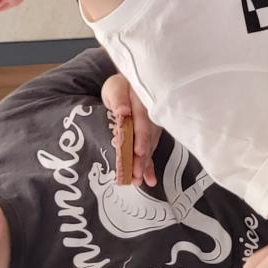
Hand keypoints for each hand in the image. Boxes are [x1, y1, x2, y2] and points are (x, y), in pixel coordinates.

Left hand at [102, 73, 161, 187]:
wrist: (129, 85)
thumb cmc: (120, 87)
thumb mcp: (115, 88)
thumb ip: (119, 99)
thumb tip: (123, 112)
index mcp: (141, 103)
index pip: (142, 122)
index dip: (142, 137)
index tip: (138, 152)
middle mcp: (150, 117)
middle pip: (147, 138)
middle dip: (142, 158)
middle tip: (135, 174)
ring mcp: (152, 127)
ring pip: (149, 146)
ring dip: (144, 164)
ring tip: (137, 181)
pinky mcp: (150, 135)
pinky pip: (150, 150)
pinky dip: (150, 165)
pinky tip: (149, 180)